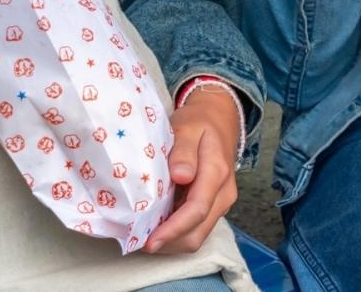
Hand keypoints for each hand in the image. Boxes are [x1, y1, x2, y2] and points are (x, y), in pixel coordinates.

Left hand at [145, 86, 239, 253]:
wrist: (219, 119)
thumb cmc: (198, 123)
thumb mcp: (188, 127)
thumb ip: (184, 151)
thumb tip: (181, 176)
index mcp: (216, 173)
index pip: (196, 210)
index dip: (172, 229)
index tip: (150, 241)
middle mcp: (223, 193)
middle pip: (197, 232)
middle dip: (169, 242)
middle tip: (137, 240)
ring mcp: (221, 202)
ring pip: (198, 236)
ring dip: (171, 241)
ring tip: (144, 235)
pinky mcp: (215, 206)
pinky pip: (197, 228)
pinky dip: (176, 233)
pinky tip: (157, 226)